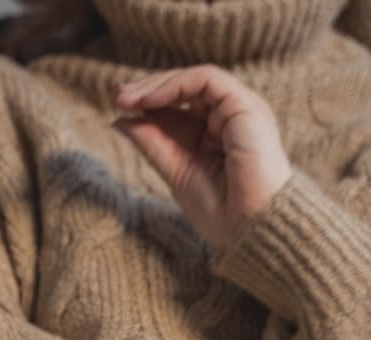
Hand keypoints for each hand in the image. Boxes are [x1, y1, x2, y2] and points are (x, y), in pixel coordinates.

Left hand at [114, 65, 291, 250]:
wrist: (251, 229)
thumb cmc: (222, 211)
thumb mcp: (175, 170)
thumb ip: (151, 143)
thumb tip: (120, 120)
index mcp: (217, 134)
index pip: (179, 107)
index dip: (149, 103)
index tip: (119, 107)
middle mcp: (230, 117)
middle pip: (186, 89)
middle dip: (149, 89)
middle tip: (118, 97)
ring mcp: (240, 110)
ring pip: (195, 79)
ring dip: (158, 85)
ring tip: (128, 98)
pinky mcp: (246, 106)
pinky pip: (207, 79)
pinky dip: (176, 85)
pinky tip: (151, 100)